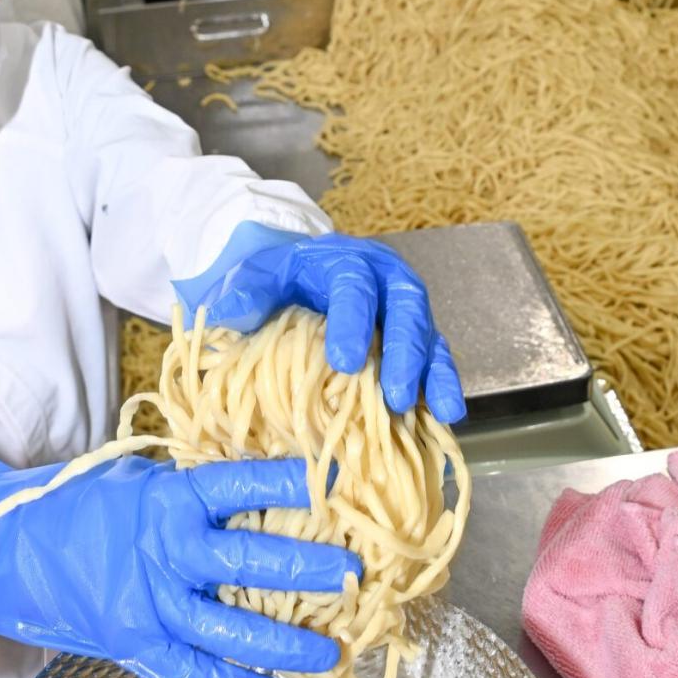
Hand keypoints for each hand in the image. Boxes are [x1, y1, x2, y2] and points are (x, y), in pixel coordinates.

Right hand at [0, 451, 359, 677]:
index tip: (335, 476)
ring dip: (287, 644)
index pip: (240, 486)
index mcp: (166, 499)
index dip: (288, 482)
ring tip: (333, 651)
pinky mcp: (138, 645)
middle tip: (355, 572)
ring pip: (232, 631)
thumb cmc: (75, 508)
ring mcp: (152, 604)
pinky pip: (198, 674)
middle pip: (248, 563)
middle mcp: (164, 551)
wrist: (5, 557)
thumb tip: (256, 486)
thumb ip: (189, 488)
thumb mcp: (132, 479)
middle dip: (307, 569)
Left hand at [174, 222, 465, 423]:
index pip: (353, 286)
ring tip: (441, 410)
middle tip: (395, 395)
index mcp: (344, 260)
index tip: (344, 361)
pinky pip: (436, 358)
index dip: (352, 322)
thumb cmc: (278, 280)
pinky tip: (447, 416)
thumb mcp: (255, 278)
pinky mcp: (416, 336)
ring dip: (434, 373)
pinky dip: (442, 385)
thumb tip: (229, 314)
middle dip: (404, 353)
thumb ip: (245, 293)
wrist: (298, 275)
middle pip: (405, 309)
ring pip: (429, 335)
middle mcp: (385, 280)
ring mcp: (405, 309)